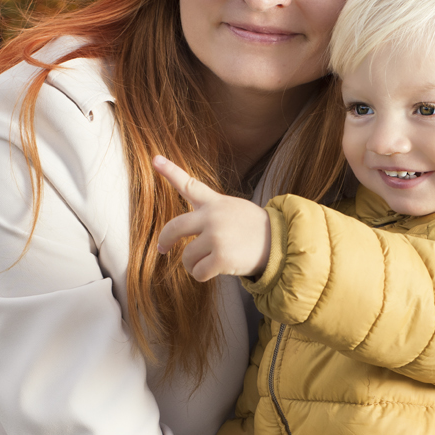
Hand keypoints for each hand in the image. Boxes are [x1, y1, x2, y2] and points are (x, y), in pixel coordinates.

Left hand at [154, 155, 271, 281]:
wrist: (279, 243)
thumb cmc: (253, 229)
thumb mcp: (233, 210)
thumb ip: (209, 214)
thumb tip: (184, 234)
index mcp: (215, 203)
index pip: (189, 184)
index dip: (170, 171)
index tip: (155, 159)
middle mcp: (212, 217)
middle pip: (174, 228)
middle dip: (165, 240)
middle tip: (163, 248)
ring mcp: (216, 237)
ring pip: (187, 256)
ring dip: (193, 264)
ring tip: (209, 262)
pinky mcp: (221, 258)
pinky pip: (198, 272)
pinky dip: (203, 275)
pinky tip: (217, 270)